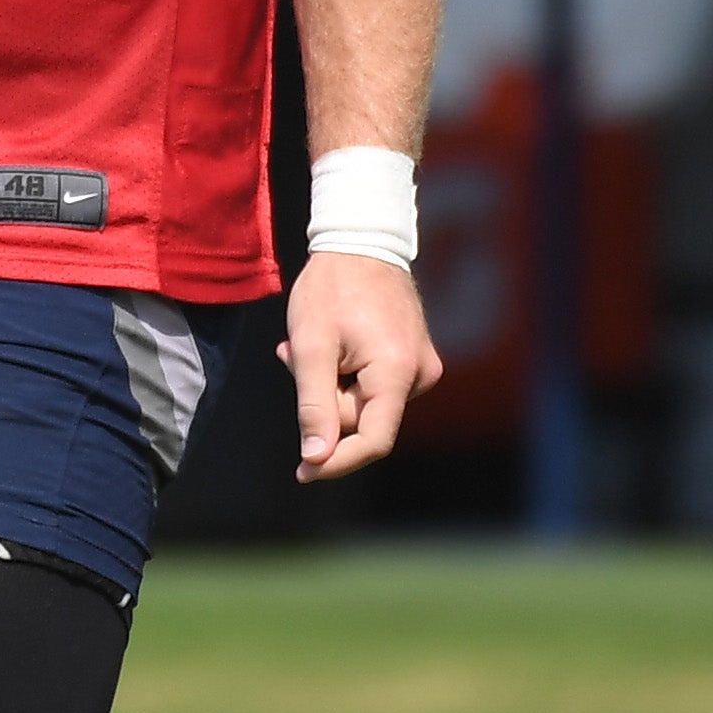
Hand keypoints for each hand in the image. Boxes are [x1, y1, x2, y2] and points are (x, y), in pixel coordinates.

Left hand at [279, 251, 441, 480]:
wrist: (360, 241)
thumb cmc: (331, 289)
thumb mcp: (311, 347)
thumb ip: (315, 404)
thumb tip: (315, 458)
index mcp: (398, 373)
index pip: (374, 440)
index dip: (336, 460)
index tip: (302, 472)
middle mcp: (421, 376)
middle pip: (363, 419)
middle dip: (322, 399)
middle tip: (291, 356)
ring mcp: (421, 367)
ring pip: (364, 401)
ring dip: (328, 381)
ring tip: (306, 343)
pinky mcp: (414, 358)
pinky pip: (372, 383)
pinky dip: (341, 371)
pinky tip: (325, 344)